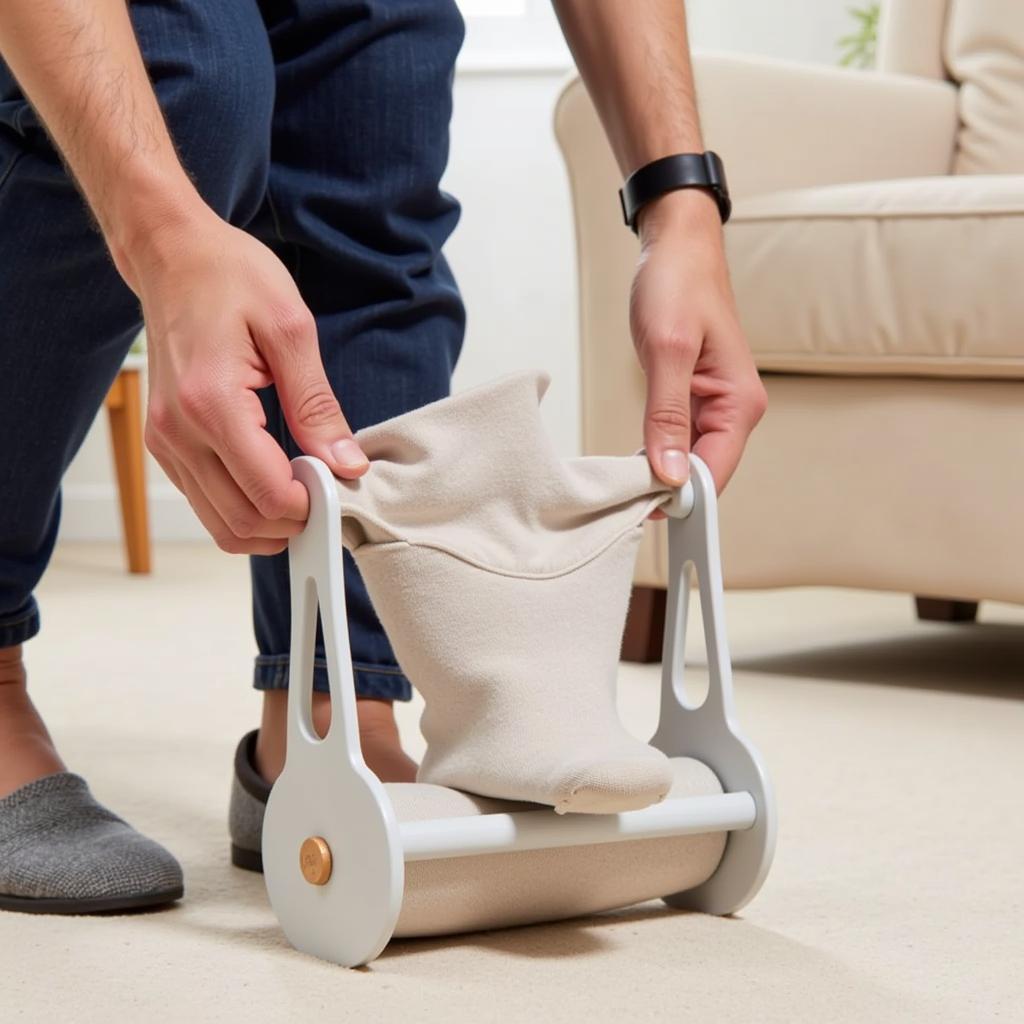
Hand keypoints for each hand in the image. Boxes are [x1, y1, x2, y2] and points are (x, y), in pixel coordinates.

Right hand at [122, 204, 368, 554]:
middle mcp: (178, 433)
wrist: (172, 255)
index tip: (341, 485)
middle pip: (243, 522)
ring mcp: (164, 443)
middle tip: (328, 493)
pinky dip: (243, 508)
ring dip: (268, 524)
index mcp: (211, 404)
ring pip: (221, 524)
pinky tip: (274, 480)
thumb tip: (347, 464)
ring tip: (305, 491)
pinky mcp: (163, 444)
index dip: (312, 504)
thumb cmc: (230, 277)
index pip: (268, 495)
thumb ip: (318, 406)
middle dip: (293, 522)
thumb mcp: (291, 330)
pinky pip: (205, 502)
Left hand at [630, 189, 766, 495]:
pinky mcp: (696, 399)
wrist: (678, 246)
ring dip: (659, 477)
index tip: (641, 513)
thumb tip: (670, 473)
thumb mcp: (667, 350)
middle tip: (620, 505)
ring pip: (688, 460)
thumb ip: (667, 416)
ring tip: (620, 491)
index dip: (680, 499)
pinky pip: (678, 441)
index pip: (713, 472)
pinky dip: (656, 455)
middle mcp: (734, 410)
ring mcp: (715, 407)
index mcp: (740, 403)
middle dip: (667, 493)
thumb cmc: (678, 285)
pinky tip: (631, 466)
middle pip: (702, 473)